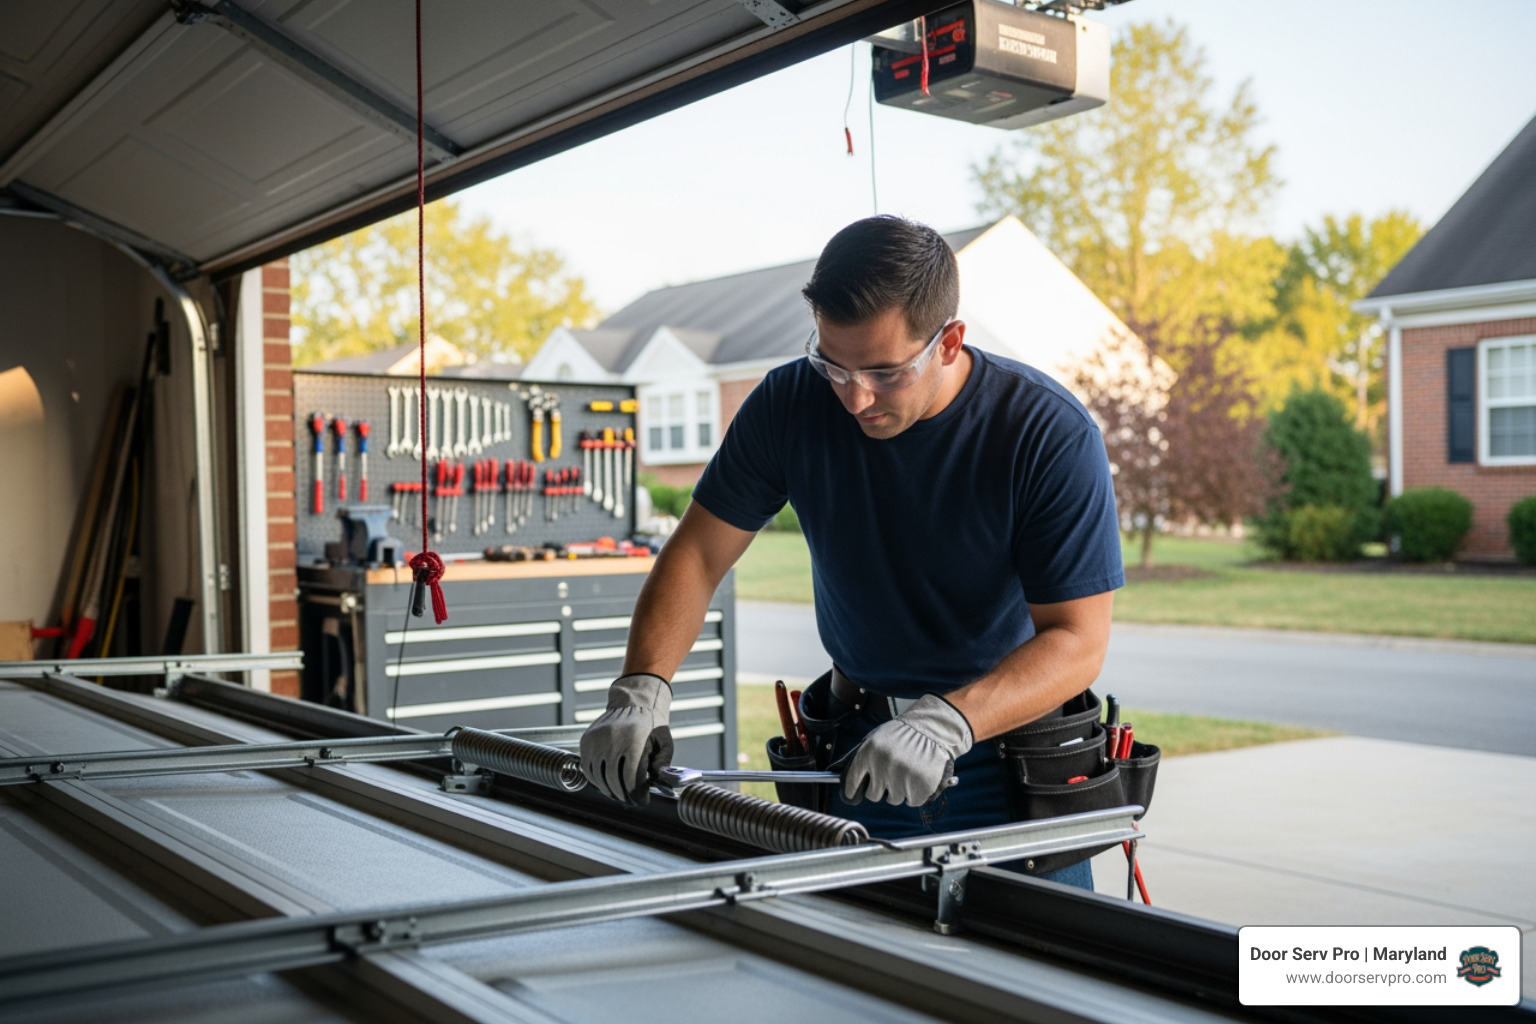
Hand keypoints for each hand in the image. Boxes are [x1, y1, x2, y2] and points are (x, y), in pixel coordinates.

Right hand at [579, 673, 672, 804]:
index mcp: (634, 740)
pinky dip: (596, 779)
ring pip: (598, 776)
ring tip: (618, 794)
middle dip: (622, 795)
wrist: (632, 702)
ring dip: (608, 790)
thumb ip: (662, 764)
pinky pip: (588, 767)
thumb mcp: (664, 742)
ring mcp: (596, 739)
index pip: (631, 777)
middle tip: (630, 800)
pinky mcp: (586, 740)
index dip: (636, 794)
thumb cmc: (651, 725)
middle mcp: (612, 739)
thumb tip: (656, 783)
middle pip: (612, 779)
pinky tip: (606, 783)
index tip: (642, 800)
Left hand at [841, 694, 972, 806]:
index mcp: (868, 753)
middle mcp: (883, 767)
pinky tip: (918, 776)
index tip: (853, 793)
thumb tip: (832, 772)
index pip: (852, 783)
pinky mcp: (920, 787)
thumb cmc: (901, 735)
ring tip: (908, 770)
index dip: (852, 790)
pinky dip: (915, 793)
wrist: (932, 729)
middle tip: (892, 771)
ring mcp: (902, 778)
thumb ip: (855, 758)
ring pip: (893, 799)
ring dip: (900, 789)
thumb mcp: (874, 740)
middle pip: (873, 795)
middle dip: (882, 787)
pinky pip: (911, 801)